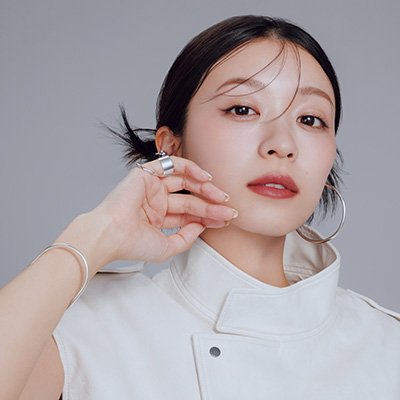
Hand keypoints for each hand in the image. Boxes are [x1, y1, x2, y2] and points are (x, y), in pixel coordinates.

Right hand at [89, 156, 236, 263]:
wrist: (112, 235)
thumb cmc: (133, 244)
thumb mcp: (168, 247)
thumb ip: (187, 238)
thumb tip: (202, 226)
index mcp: (159, 217)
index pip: (189, 214)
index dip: (208, 216)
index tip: (226, 219)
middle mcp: (156, 201)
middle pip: (190, 199)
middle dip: (211, 204)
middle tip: (229, 210)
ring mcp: (152, 187)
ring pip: (185, 182)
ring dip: (205, 188)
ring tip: (221, 196)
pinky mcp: (146, 174)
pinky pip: (172, 165)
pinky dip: (190, 168)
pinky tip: (206, 178)